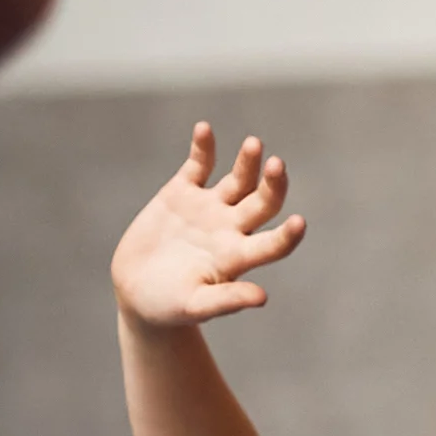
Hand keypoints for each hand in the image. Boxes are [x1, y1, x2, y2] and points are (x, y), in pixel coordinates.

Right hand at [112, 124, 304, 332]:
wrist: (136, 292)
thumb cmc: (168, 307)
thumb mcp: (194, 306)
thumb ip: (226, 300)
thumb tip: (262, 298)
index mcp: (239, 256)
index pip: (273, 244)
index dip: (287, 235)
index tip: (299, 223)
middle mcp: (231, 228)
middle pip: (263, 202)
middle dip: (273, 184)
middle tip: (277, 165)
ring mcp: (209, 208)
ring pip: (238, 178)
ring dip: (248, 161)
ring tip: (254, 144)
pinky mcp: (182, 193)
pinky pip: (198, 165)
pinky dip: (203, 147)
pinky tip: (205, 129)